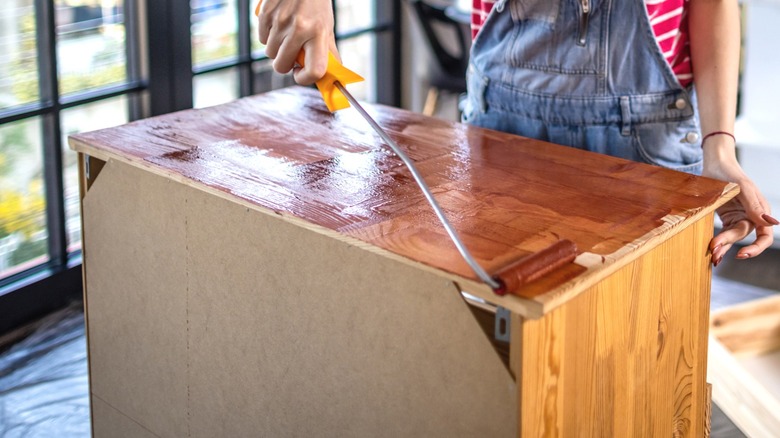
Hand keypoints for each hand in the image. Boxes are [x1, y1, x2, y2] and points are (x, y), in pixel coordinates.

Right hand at [257, 0, 338, 84]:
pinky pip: (261, 39)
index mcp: (319, 33)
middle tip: (291, 53)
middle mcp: (299, 28)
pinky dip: (268, 36)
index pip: (315, 70)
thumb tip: (330, 78)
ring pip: (270, 53)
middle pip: (282, 66)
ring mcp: (280, 21)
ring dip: (276, 49)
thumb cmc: (316, 4)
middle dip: (285, 64)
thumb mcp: (327, 26)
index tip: (301, 73)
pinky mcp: (265, 13)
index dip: (305, 79)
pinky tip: (278, 24)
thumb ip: (328, 52)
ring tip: (286, 34)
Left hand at [703, 136, 777, 264]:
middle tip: (715, 252)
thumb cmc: (730, 172)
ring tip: (713, 257)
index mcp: (760, 210)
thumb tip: (771, 223)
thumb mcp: (742, 187)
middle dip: (729, 244)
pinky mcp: (726, 217)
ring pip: (732, 237)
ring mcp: (738, 217)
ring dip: (723, 247)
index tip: (742, 254)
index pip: (764, 235)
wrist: (715, 164)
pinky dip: (719, 241)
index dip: (756, 247)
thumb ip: (754, 205)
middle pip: (742, 235)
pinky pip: (724, 232)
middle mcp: (751, 216)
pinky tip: (712, 250)